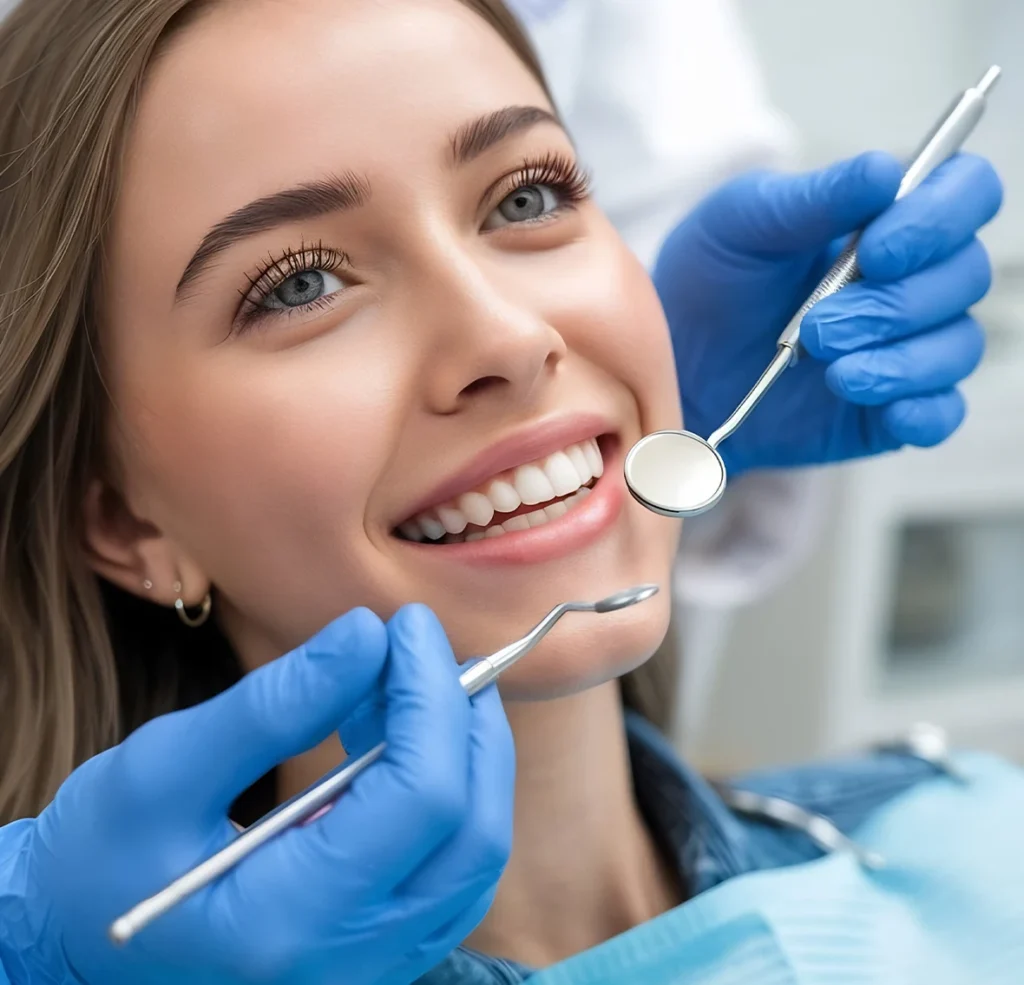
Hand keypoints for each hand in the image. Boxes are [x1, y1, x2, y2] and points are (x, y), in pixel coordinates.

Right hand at [0, 605, 512, 984]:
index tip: (408, 626)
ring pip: (475, 857)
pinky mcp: (377, 953)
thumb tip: (368, 635)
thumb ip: (273, 704)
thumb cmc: (102, 854)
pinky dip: (452, 795)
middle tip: (425, 648)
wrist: (77, 940)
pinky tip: (409, 740)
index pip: (421, 799)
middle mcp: (351, 962)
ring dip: (468, 756)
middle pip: (473, 833)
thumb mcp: (166, 766)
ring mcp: (372, 968)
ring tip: (415, 684)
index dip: (431, 697)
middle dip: (466, 722)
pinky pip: (453, 874)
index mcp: (291, 920)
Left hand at [654, 151, 1002, 473]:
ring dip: (896, 358)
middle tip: (816, 326)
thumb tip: (885, 172)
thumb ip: (811, 198)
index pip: (966, 193)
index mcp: (886, 218)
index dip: (940, 218)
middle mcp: (911, 280)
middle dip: (893, 304)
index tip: (877, 249)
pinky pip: (940, 414)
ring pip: (956, 347)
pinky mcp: (889, 410)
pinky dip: (918, 411)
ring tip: (828, 367)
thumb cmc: (708, 282)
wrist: (675, 369)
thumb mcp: (740, 224)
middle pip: (965, 276)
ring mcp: (906, 348)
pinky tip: (867, 400)